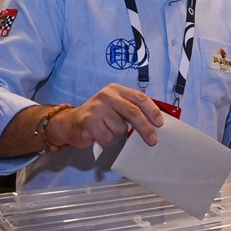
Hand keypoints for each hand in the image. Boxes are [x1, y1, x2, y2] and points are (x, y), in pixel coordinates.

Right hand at [49, 83, 164, 148]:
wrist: (70, 123)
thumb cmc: (99, 116)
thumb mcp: (115, 107)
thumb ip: (131, 110)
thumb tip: (154, 123)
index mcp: (116, 90)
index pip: (139, 98)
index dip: (152, 110)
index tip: (160, 123)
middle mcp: (107, 96)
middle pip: (133, 112)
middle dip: (145, 128)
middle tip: (153, 140)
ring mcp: (97, 108)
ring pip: (120, 129)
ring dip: (117, 135)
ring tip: (107, 130)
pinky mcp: (89, 122)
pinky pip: (108, 137)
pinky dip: (107, 141)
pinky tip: (98, 135)